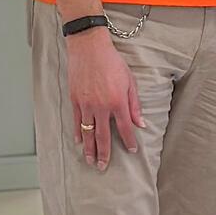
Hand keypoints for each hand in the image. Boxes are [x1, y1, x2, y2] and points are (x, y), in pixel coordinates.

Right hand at [65, 27, 145, 170]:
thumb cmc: (112, 61)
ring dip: (89, 149)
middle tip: (103, 166)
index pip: (125, 128)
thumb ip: (135, 104)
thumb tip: (141, 123)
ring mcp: (86, 104)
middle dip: (104, 153)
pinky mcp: (75, 100)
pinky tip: (79, 142)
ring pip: (88, 132)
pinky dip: (78, 133)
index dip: (129, 141)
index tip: (131, 151)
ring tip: (91, 161)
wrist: (89, 47)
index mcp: (117, 101)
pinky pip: (76, 121)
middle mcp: (101, 106)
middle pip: (103, 136)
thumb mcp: (129, 80)